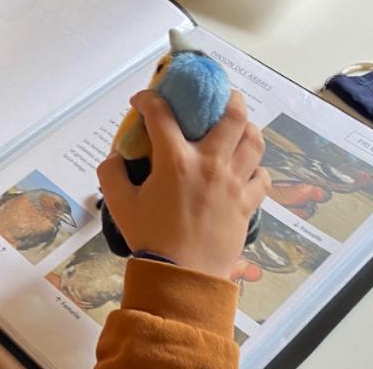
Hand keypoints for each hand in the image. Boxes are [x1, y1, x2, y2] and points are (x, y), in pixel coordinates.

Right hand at [97, 90, 269, 279]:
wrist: (181, 278)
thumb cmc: (150, 239)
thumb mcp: (120, 204)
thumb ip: (111, 173)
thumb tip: (116, 156)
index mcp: (175, 160)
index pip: (162, 113)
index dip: (148, 99)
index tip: (142, 100)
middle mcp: (210, 163)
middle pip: (232, 114)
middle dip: (225, 96)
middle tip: (216, 95)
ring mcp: (234, 183)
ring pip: (255, 140)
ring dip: (246, 127)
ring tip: (237, 126)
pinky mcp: (247, 203)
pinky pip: (261, 176)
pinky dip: (255, 168)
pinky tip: (244, 169)